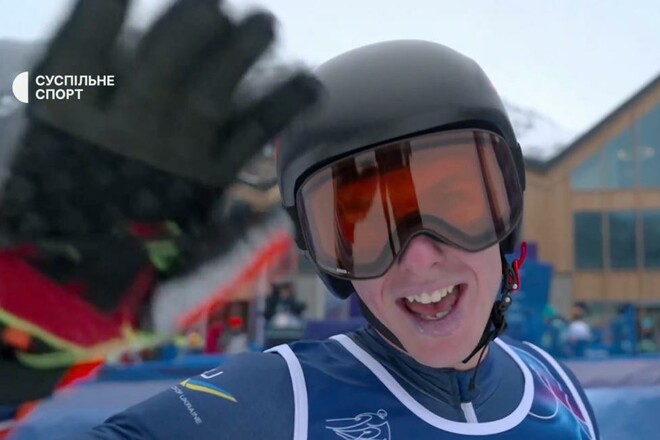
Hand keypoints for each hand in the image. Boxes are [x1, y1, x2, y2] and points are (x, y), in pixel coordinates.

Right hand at [27, 0, 319, 186]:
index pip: (83, 50)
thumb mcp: (64, 111)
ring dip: (238, 56)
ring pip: (208, 99)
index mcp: (71, 108)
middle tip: (213, 4)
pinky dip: (281, 107)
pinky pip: (249, 137)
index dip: (104, 14)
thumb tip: (126, 10)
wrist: (103, 245)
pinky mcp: (213, 174)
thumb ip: (89, 59)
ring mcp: (174, 154)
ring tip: (265, 24)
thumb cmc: (82, 162)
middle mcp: (125, 129)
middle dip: (189, 28)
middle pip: (159, 70)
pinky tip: (309, 83)